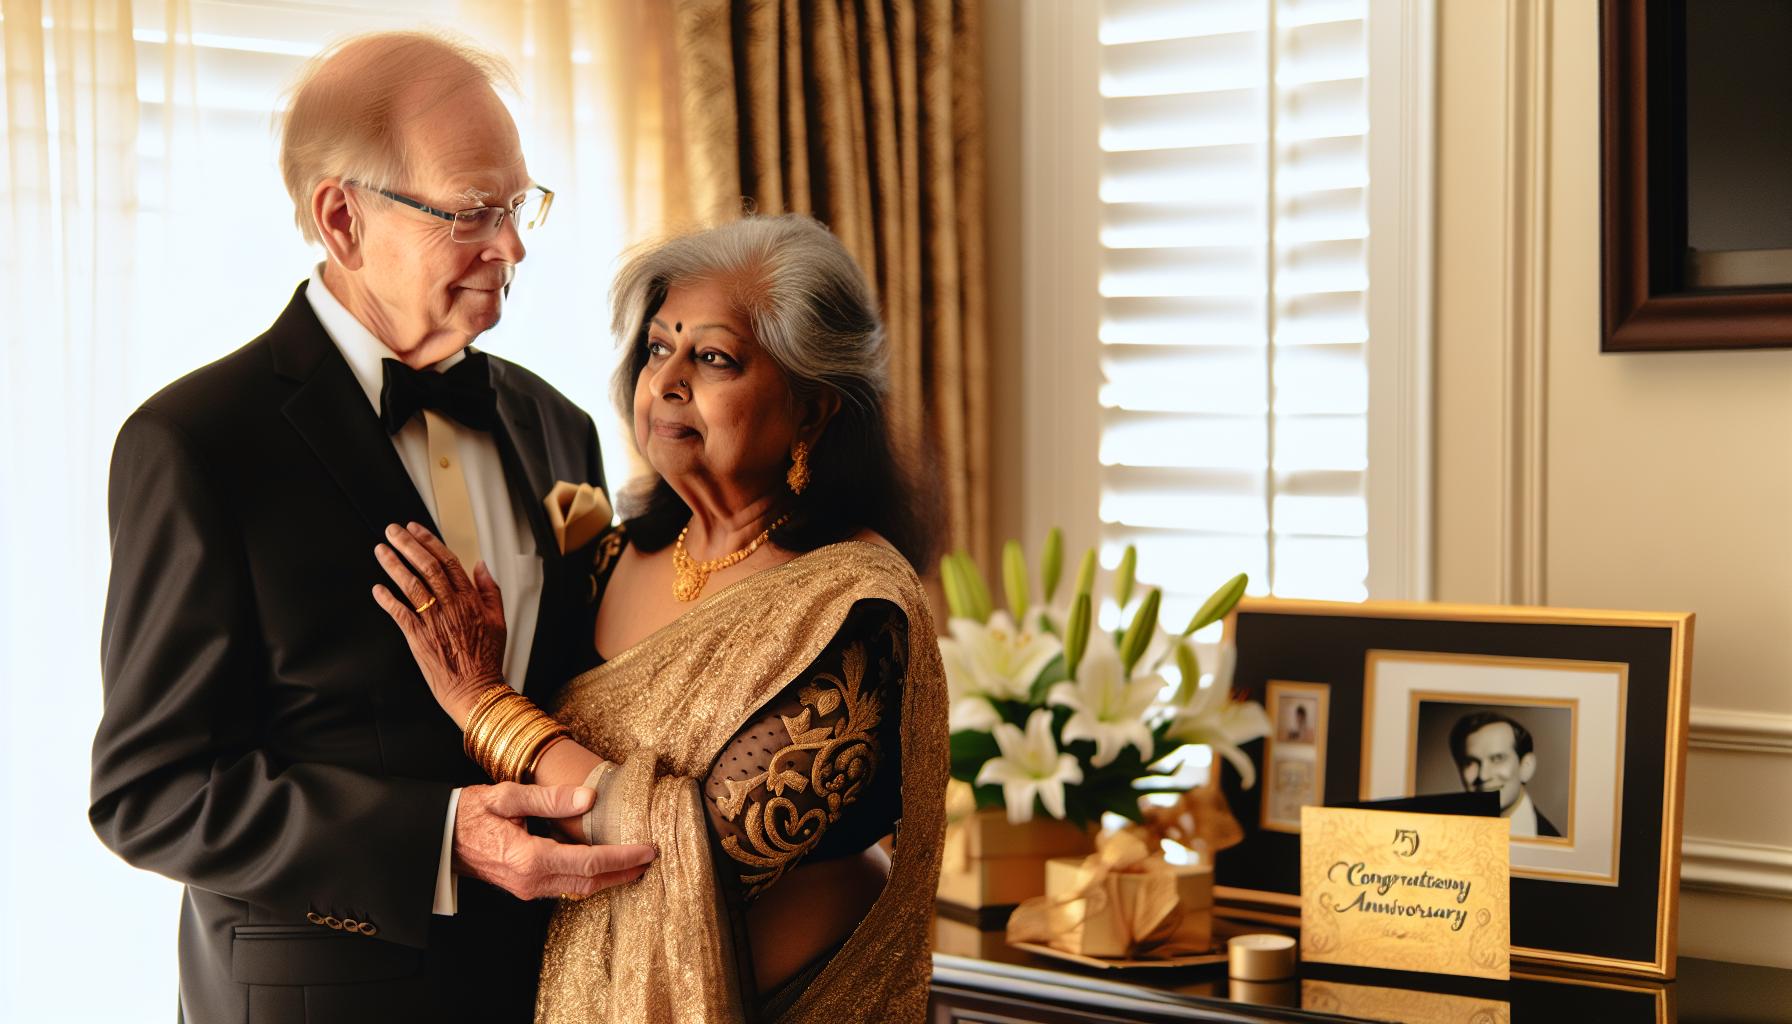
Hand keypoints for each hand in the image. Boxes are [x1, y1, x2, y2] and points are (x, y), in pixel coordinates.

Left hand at [372, 521, 507, 721]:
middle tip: (393, 531)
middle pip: (427, 567)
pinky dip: (387, 599)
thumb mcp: (499, 620)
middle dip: (407, 545)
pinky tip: (377, 588)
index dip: (430, 542)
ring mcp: (434, 621)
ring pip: (411, 585)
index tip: (416, 530)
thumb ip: (490, 590)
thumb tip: (481, 566)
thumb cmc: (486, 659)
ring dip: (393, 565)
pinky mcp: (418, 638)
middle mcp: (451, 606)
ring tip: (381, 550)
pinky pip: (399, 613)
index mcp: (470, 600)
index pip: (448, 561)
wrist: (475, 690)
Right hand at [454, 783, 656, 899]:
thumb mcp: (507, 796)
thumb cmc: (468, 813)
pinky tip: (602, 865)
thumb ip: (549, 799)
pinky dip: (589, 877)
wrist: (437, 837)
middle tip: (650, 860)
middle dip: (623, 872)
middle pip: (589, 882)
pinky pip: (564, 886)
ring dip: (608, 878)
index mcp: (529, 858)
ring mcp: (526, 888)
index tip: (647, 849)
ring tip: (633, 863)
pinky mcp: (524, 887)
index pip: (589, 862)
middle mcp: (530, 881)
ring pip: (578, 888)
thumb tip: (588, 798)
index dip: (622, 857)